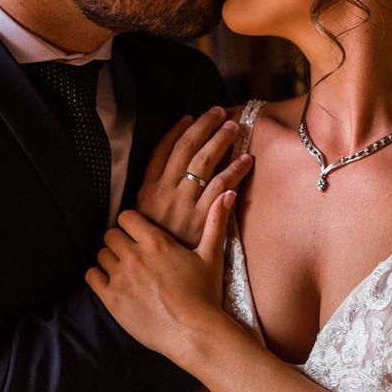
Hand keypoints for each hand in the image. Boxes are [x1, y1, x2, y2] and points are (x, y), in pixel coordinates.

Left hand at [86, 191, 235, 359]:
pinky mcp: (111, 299)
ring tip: (125, 269)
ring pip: (101, 254)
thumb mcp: (212, 256)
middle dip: (120, 240)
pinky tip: (113, 282)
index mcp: (156, 243)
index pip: (126, 217)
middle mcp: (134, 256)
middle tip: (132, 252)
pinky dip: (99, 276)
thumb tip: (228, 193)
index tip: (139, 233)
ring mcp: (120, 278)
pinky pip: (92, 276)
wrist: (194, 333)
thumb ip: (216, 222)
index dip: (131, 223)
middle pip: (111, 235)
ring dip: (110, 258)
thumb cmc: (205, 294)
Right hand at [138, 106, 252, 247]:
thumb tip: (175, 170)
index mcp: (147, 191)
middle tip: (220, 112)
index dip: (177, 130)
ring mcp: (183, 205)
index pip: (161, 151)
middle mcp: (163, 194)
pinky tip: (246, 160)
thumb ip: (156, 195)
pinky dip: (235, 170)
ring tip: (234, 128)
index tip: (190, 117)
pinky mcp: (202, 218)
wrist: (163, 279)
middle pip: (185, 149)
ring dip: (221, 141)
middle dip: (204, 126)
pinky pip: (222, 185)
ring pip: (204, 162)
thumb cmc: (159, 248)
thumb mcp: (145, 220)